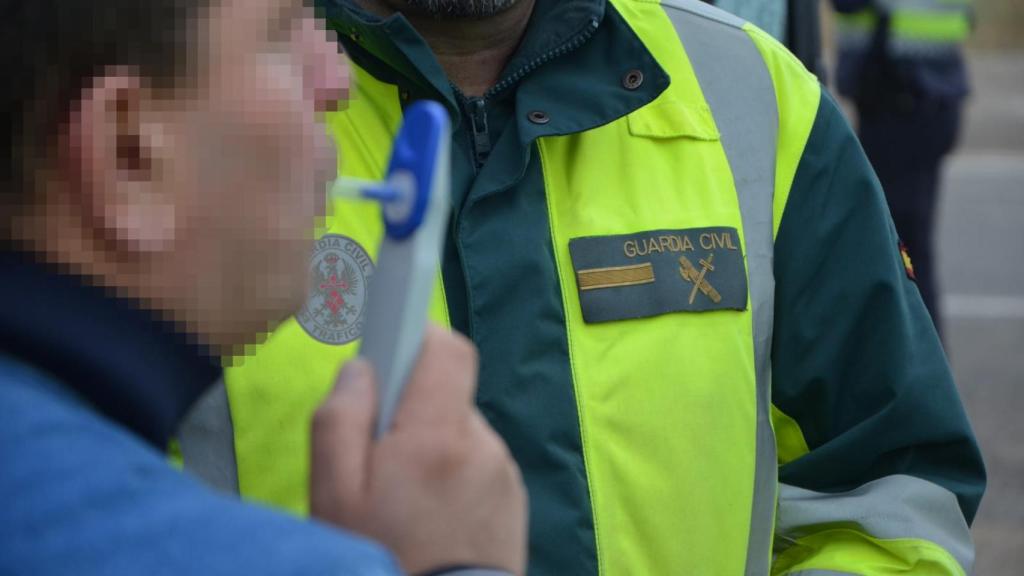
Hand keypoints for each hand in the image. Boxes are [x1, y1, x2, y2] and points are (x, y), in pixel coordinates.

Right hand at [310, 325, 527, 574]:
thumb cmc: (382, 557)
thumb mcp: (335, 495)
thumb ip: (340, 419)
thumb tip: (363, 369)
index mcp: (440, 433)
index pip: (446, 348)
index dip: (417, 337)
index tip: (391, 353)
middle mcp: (483, 444)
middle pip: (446, 395)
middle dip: (411, 413)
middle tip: (378, 461)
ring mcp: (505, 474)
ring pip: (460, 434)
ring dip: (432, 450)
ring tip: (405, 503)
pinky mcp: (514, 502)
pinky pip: (478, 468)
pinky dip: (454, 479)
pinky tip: (432, 521)